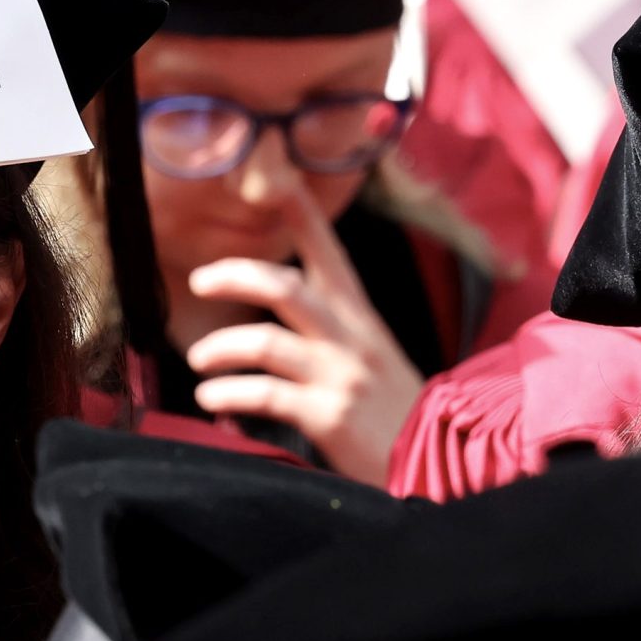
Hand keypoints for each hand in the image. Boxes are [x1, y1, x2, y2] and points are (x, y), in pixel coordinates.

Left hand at [184, 189, 425, 482]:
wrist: (442, 464)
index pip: (328, 251)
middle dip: (237, 274)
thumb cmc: (397, 413)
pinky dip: (229, 395)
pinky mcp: (329, 415)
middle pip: (286, 286)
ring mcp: (340, 375)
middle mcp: (350, 337)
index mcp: (359, 316)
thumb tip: (274, 321)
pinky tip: (212, 400)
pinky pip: (265, 395)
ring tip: (199, 361)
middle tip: (199, 280)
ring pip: (267, 342)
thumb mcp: (372, 357)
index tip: (275, 176)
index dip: (301, 212)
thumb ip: (331, 334)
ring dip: (222, 348)